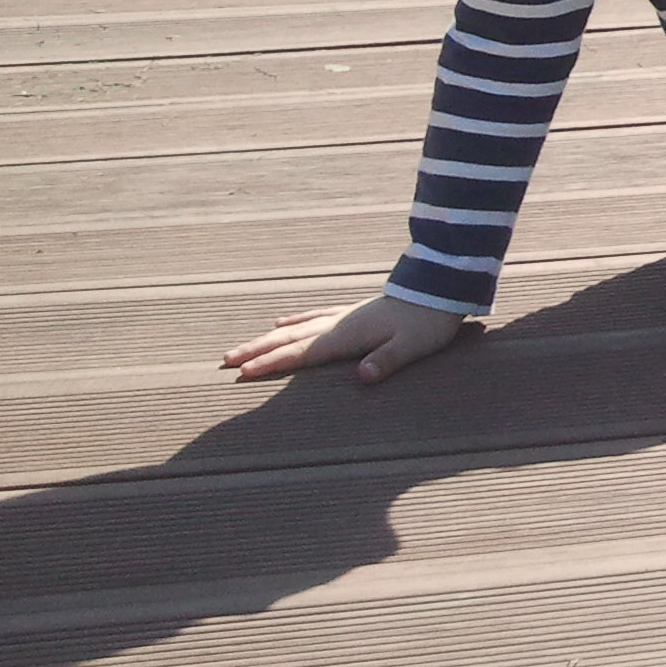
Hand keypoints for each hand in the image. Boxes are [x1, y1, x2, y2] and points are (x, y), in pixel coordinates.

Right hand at [221, 294, 467, 384]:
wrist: (441, 289)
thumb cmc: (428, 321)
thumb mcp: (412, 346)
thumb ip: (387, 361)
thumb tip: (363, 377)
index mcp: (346, 336)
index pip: (301, 353)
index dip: (271, 363)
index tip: (241, 373)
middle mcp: (337, 324)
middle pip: (288, 339)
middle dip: (256, 351)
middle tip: (224, 361)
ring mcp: (343, 316)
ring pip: (295, 328)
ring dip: (266, 338)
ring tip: (241, 347)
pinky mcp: (352, 312)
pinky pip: (313, 316)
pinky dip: (294, 320)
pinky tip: (281, 321)